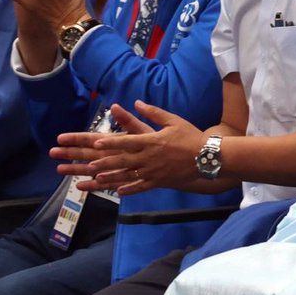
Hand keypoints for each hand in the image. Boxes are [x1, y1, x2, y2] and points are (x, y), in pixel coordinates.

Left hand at [62, 101, 206, 194]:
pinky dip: (130, 189)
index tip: (97, 142)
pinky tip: (118, 192)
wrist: (207, 157)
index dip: (111, 142)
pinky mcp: (160, 181)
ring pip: (129, 175)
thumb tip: (137, 103)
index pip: (127, 141)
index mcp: (151, 141)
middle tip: (88, 165)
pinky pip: (142, 187)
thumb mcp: (172, 120)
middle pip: (123, 160)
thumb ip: (153, 112)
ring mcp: (154, 171)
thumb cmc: (190, 136)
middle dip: (104, 162)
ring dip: (112, 177)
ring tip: (97, 179)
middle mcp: (150, 157)